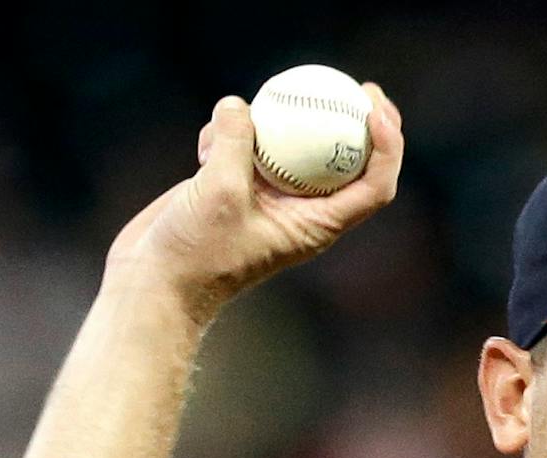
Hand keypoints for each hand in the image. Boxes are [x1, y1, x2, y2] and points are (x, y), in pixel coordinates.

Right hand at [103, 83, 404, 322]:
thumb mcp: (219, 194)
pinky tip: (202, 147)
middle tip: (361, 86)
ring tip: (270, 98)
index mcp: (318, 225)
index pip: (374, 188)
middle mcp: (302, 210)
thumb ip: (235, 145)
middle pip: (349, 162)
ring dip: (278, 121)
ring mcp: (270, 195)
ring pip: (293, 146)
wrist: (157, 281)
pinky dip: (226, 135)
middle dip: (363, 124)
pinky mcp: (237, 184)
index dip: (389, 150)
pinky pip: (245, 145)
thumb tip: (239, 105)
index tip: (375, 111)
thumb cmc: (196, 253)